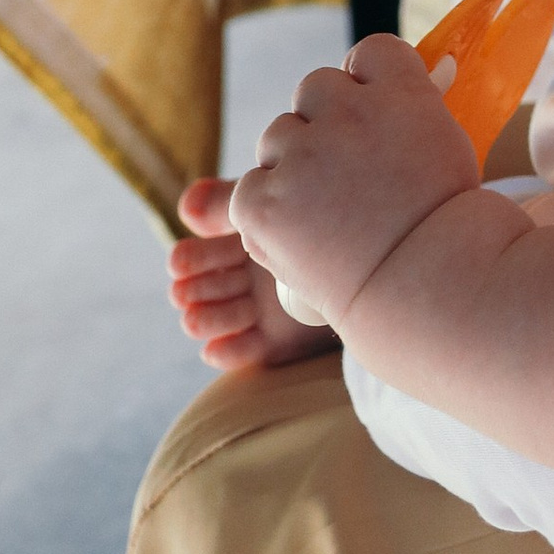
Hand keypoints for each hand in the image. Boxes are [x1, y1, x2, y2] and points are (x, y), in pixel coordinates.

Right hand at [168, 175, 338, 373]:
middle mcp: (246, 276)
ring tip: (192, 319)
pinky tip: (212, 350)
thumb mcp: (273, 204)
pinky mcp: (275, 338)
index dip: (188, 260)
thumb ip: (230, 201)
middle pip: (209, 286)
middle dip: (193, 289)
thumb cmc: (320, 217)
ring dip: (204, 319)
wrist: (375, 256)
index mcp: (242, 241)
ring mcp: (259, 309)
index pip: (203, 253)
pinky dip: (228, 352)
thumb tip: (186, 205)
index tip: (177, 263)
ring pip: (222, 317)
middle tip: (181, 291)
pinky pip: (247, 350)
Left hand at [229, 33, 478, 332]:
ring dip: (291, 165)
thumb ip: (414, 104)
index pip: (369, 51)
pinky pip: (249, 188)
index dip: (367, 81)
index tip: (374, 114)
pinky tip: (298, 235)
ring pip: (277, 136)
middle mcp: (346, 110)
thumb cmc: (443, 220)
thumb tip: (432, 68)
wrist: (422, 285)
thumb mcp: (443, 140)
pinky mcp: (263, 200)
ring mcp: (301, 154)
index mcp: (399, 88)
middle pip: (315, 88)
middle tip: (344, 173)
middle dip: (323, 123)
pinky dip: (265, 210)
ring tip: (323, 212)